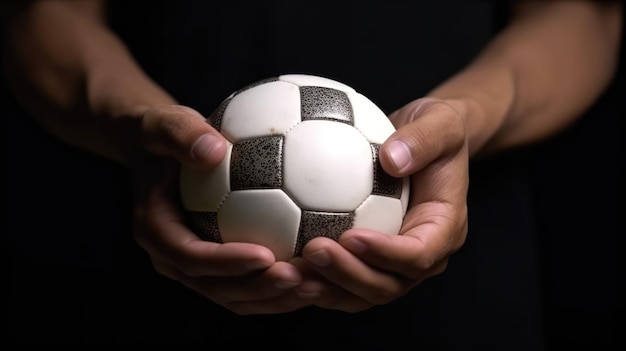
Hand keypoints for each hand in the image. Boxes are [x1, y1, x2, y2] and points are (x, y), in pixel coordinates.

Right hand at [127, 105, 311, 313]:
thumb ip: (182, 134)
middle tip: (299, 278)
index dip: (227, 262)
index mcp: (156, 230)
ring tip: (316, 286)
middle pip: (217, 287)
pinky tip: (316, 274)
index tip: (266, 255)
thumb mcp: (164, 125)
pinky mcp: (215, 267)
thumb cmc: (164, 138)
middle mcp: (172, 257)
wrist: (156, 155)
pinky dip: (279, 288)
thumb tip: (214, 148)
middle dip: (259, 288)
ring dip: (275, 297)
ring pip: (236, 296)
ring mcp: (194, 268)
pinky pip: (248, 285)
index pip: (191, 257)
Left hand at [295, 97, 469, 311]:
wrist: (425, 146)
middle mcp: (422, 257)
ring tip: (291, 272)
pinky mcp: (370, 263)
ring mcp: (395, 265)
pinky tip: (282, 265)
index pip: (418, 255)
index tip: (350, 236)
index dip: (385, 254)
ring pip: (361, 294)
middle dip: (348, 275)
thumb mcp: (440, 123)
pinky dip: (315, 279)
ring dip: (326, 287)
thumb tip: (391, 158)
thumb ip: (422, 139)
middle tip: (312, 251)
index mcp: (444, 229)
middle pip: (387, 285)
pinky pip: (342, 282)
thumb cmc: (435, 132)